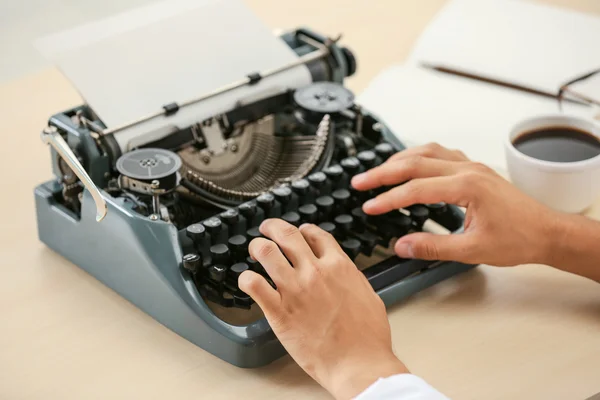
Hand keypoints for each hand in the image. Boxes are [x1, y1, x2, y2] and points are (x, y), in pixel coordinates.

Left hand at [238, 219, 407, 398]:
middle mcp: (315, 272)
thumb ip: (352, 279)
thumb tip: (345, 273)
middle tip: (267, 228)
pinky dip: (246, 278)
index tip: (299, 232)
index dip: (304, 230)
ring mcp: (295, 290)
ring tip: (255, 250)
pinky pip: (253, 284)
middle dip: (273, 227)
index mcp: (339, 266)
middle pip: (287, 234)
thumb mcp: (368, 295)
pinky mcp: (279, 311)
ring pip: (265, 251)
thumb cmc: (367, 337)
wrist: (358, 363)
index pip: (315, 234)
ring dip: (257, 246)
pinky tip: (247, 281)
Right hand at [351, 143, 560, 266]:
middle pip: (415, 162)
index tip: (369, 207)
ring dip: (400, 160)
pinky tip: (411, 165)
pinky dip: (419, 157)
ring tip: (379, 171)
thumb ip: (433, 246)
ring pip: (427, 152)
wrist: (548, 232)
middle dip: (383, 172)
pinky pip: (440, 153)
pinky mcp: (474, 169)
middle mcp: (467, 169)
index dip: (388, 199)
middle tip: (360, 181)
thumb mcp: (473, 249)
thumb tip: (402, 246)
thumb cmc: (519, 239)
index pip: (416, 189)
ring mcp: (471, 166)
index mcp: (467, 186)